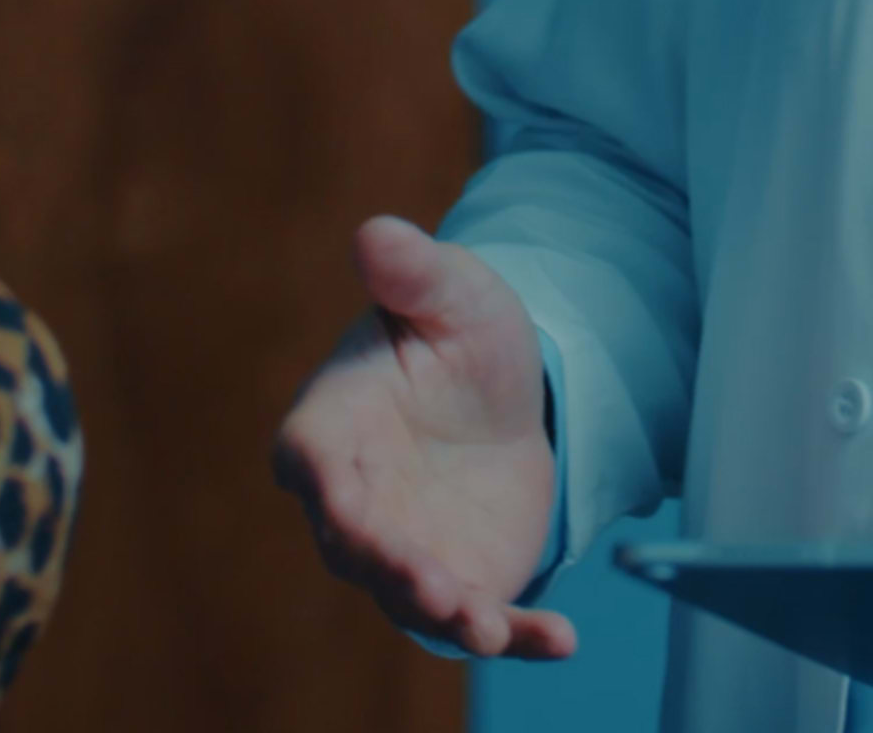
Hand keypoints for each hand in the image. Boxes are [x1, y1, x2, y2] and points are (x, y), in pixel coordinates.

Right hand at [272, 216, 578, 658]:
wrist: (506, 395)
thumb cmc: (457, 335)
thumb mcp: (451, 294)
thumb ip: (413, 272)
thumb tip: (376, 232)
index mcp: (330, 427)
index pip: (311, 464)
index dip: (328, 491)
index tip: (349, 513)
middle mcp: (354, 503)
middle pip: (358, 548)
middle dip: (393, 571)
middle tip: (437, 591)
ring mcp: (403, 552)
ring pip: (411, 598)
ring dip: (448, 616)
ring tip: (490, 628)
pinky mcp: (460, 581)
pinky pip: (482, 617)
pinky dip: (518, 636)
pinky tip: (561, 639)